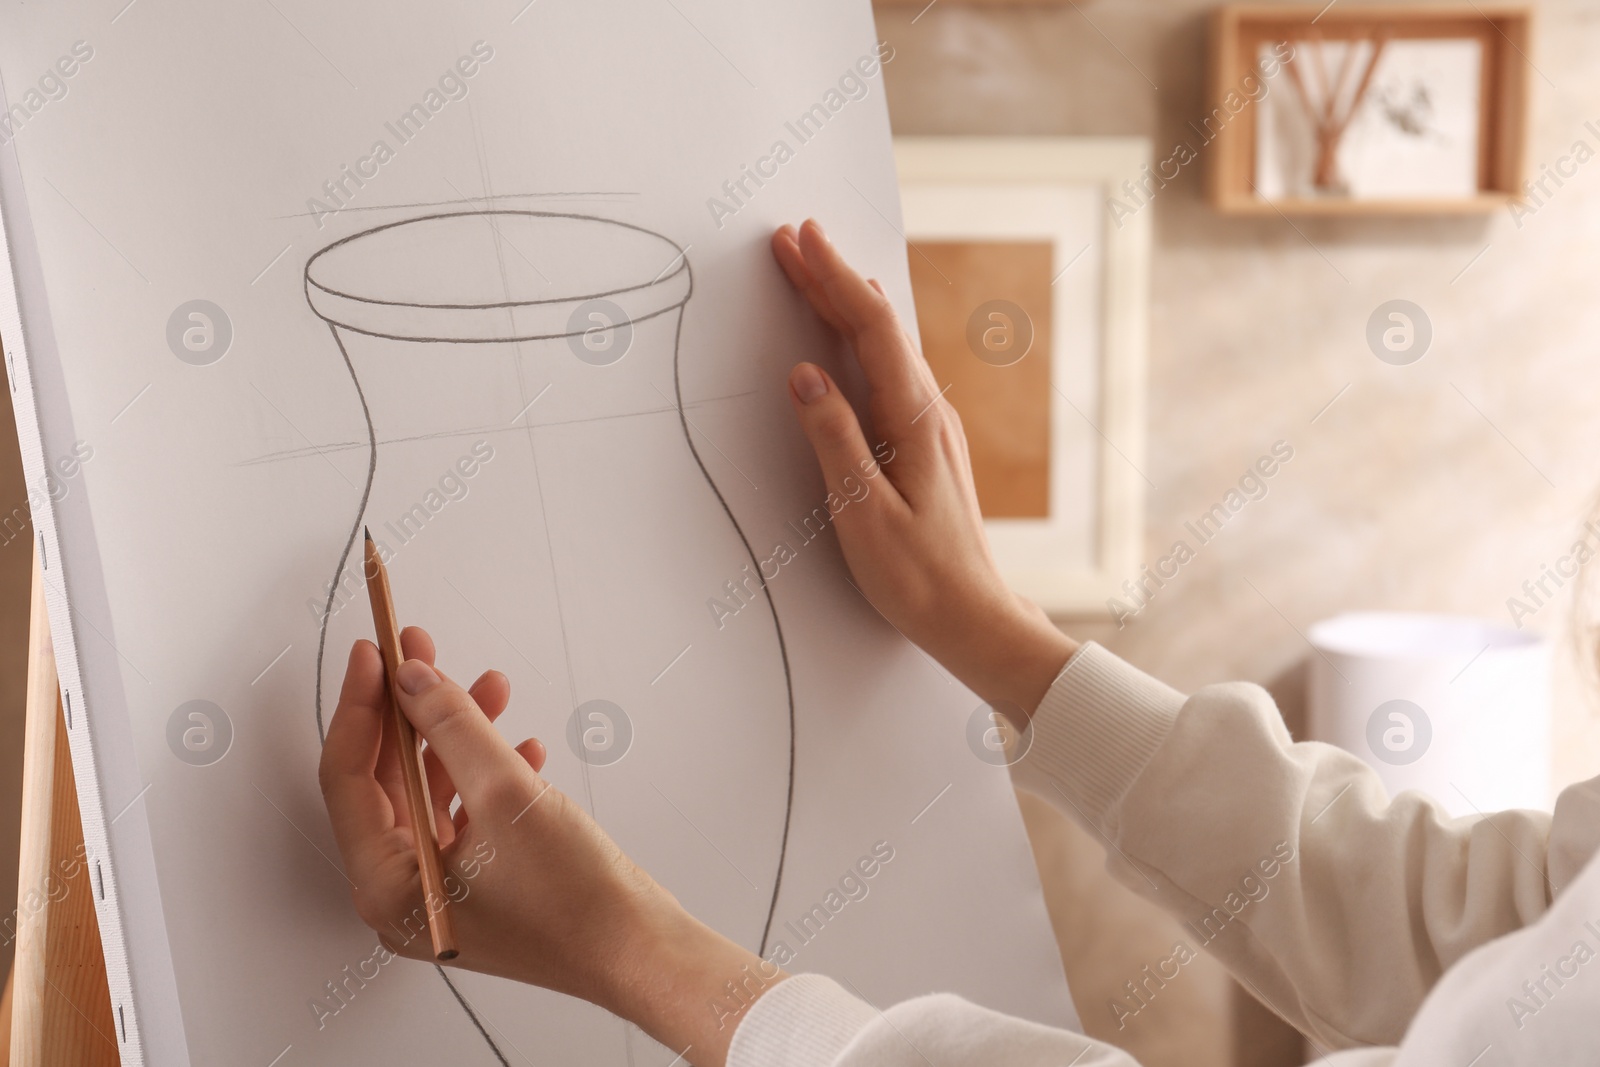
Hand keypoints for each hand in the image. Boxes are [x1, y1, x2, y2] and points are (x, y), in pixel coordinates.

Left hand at [319, 629, 778, 1065]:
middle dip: (411, 711)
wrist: (638, 950)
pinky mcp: (481, 884)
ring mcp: (443, 890)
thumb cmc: (575, 901)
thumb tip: (413, 681)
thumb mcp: (507, 794)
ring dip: (457, 735)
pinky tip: (520, 747)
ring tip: (488, 686)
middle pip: (388, 781)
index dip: (361, 707)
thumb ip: (453, 727)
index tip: (374, 652)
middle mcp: (404, 893)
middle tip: (420, 653)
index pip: (349, 779)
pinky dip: (486, 772)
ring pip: (431, 791)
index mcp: (388, 886)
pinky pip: (466, 813)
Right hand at [771, 220, 1077, 720]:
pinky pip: (889, 371)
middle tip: (792, 238)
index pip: (869, 329)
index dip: (831, 279)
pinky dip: (861, 340)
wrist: (974, 618)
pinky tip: (851, 338)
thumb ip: (833, 439)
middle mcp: (929, 412)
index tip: (798, 239)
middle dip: (832, 278)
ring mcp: (931, 427)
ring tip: (813, 270)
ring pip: (884, 346)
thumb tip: (804, 373)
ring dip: (846, 304)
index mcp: (915, 420)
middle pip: (878, 327)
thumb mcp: (862, 513)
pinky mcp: (925, 445)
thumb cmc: (919, 577)